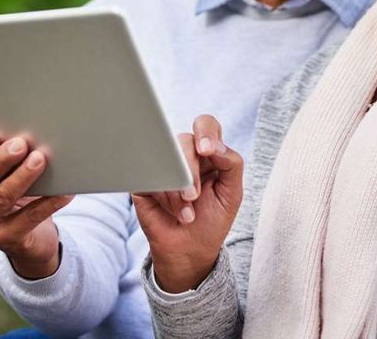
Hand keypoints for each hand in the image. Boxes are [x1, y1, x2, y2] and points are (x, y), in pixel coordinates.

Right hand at [0, 134, 73, 278]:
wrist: (28, 236)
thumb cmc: (14, 191)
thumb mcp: (3, 175)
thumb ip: (4, 158)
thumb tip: (27, 138)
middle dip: (2, 160)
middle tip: (21, 144)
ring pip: (2, 197)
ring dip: (22, 177)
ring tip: (39, 160)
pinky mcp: (4, 240)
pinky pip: (29, 217)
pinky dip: (48, 202)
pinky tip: (63, 191)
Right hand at [133, 115, 243, 292]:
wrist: (190, 250)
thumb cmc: (212, 219)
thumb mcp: (232, 192)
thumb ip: (231, 164)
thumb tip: (215, 146)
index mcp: (207, 152)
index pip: (206, 125)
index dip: (205, 132)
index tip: (207, 150)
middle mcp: (183, 154)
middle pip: (183, 140)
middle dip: (190, 171)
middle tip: (194, 197)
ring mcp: (162, 166)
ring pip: (164, 157)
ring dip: (176, 187)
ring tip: (187, 213)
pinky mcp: (144, 180)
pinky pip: (148, 175)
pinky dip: (164, 196)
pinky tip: (174, 212)